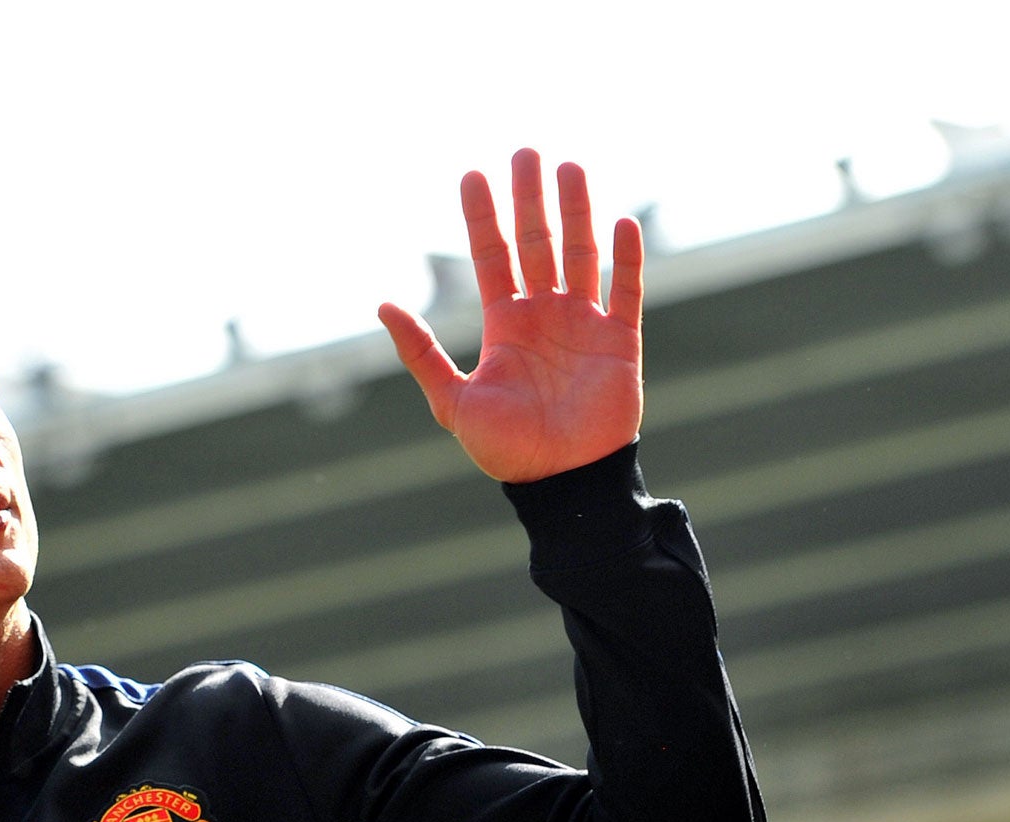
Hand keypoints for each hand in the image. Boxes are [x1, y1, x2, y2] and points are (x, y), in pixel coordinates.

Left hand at [379, 150, 642, 483]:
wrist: (559, 481)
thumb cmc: (504, 448)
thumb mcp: (452, 400)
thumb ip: (421, 352)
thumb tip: (383, 304)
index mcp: (505, 324)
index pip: (491, 256)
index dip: (482, 216)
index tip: (473, 174)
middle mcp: (543, 314)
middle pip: (536, 242)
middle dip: (530, 198)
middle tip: (525, 151)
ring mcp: (583, 323)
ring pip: (580, 253)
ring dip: (576, 211)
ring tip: (570, 167)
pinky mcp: (620, 341)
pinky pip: (627, 290)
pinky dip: (626, 259)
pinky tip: (622, 223)